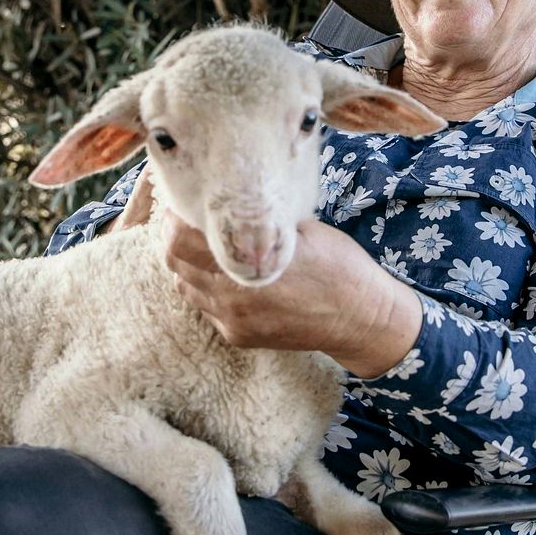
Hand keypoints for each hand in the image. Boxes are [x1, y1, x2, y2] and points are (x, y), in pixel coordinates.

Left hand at [163, 211, 421, 378]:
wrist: (361, 319)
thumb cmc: (338, 265)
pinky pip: (206, 305)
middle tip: (186, 218)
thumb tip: (229, 198)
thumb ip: (258, 221)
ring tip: (205, 244)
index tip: (181, 201)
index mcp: (246, 264)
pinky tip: (227, 273)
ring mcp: (232, 320)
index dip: (174, 217)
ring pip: (186, 285)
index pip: (181, 239)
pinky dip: (207, 286)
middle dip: (176, 237)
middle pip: (175, 262)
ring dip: (189, 263)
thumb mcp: (301, 230)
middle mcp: (231, 297)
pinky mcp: (237, 335)